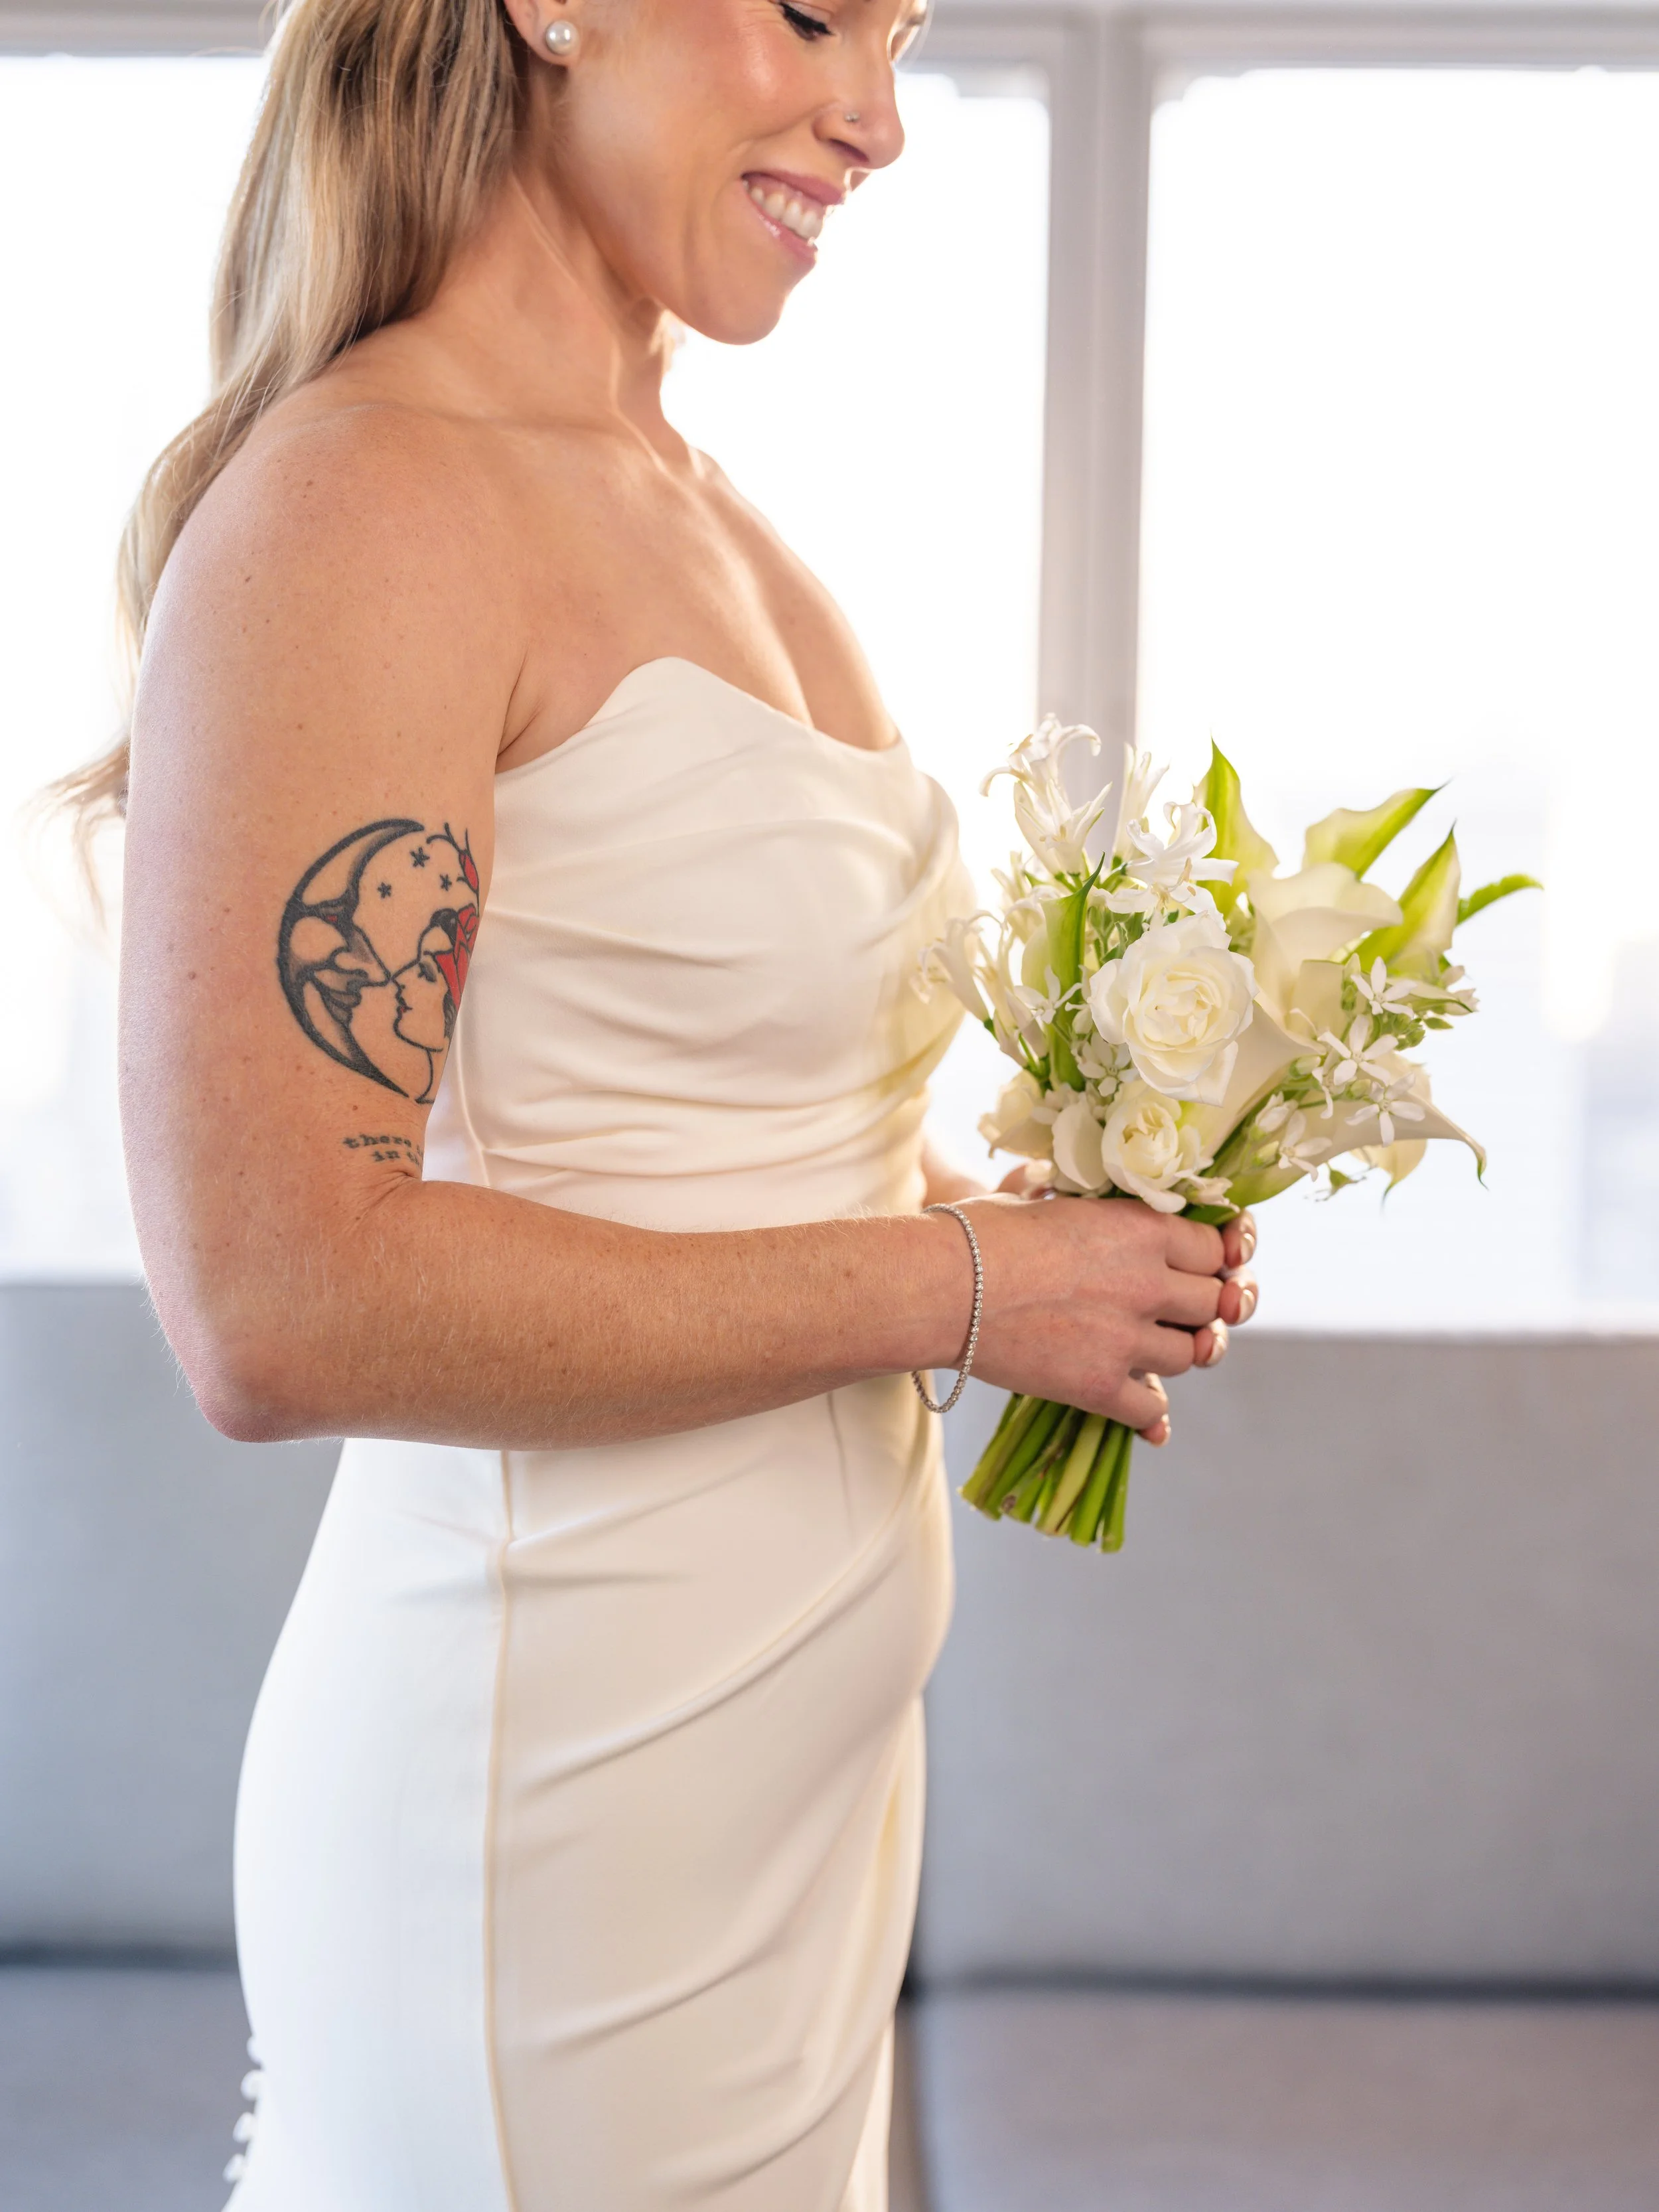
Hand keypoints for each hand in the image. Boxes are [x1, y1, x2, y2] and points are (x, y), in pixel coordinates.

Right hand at [949, 1193, 1258, 1443]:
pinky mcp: (1098, 1385)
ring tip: (1146, 1348)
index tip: (1192, 1269)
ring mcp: (1126, 1338)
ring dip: (1175, 1353)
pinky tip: (1134, 1397)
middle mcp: (1146, 1282)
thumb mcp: (1051, 1202)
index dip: (1209, 1262)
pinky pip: (1153, 1408)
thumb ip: (1096, 1216)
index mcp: (1140, 1228)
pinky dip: (1149, 1409)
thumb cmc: (980, 1233)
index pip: (1216, 1249)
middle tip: (1173, 1311)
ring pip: (1192, 1355)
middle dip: (1199, 1308)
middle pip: (1214, 1303)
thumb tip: (1101, 1213)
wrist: (939, 1288)